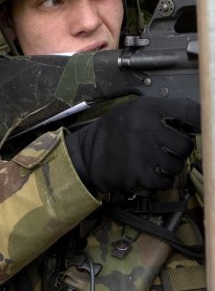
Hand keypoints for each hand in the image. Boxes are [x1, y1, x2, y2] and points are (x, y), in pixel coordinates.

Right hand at [65, 97, 199, 192]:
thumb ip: (165, 113)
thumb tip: (202, 121)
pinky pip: (164, 182)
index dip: (202, 121)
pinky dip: (158, 181)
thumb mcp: (137, 111)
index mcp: (147, 109)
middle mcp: (145, 127)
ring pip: (176, 166)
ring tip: (151, 161)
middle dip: (178, 151)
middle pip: (186, 145)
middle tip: (163, 149)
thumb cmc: (117, 131)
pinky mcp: (137, 173)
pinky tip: (144, 172)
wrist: (87, 152)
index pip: (190, 111)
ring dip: (168, 167)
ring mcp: (141, 151)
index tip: (203, 129)